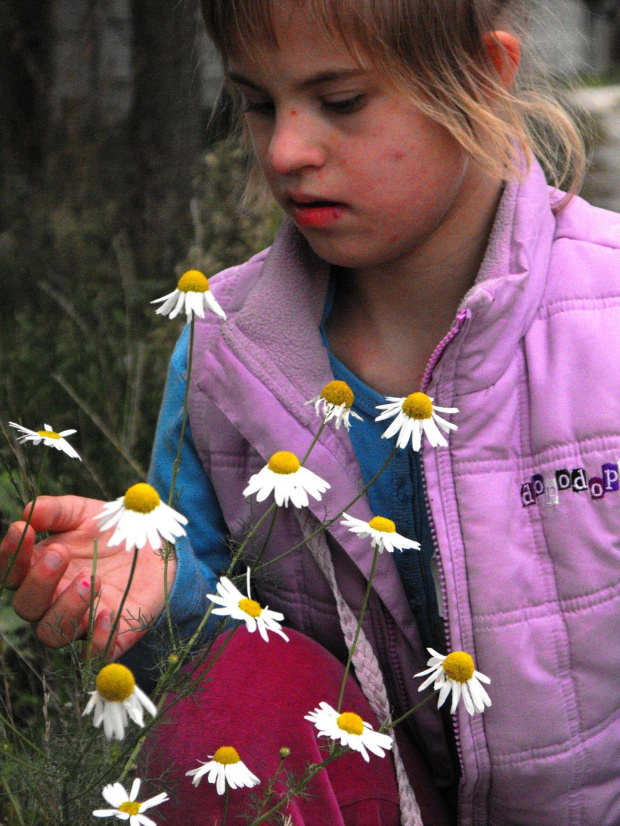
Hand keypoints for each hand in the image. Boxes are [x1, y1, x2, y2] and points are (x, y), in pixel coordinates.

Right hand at [0, 496, 175, 658]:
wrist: (156, 545)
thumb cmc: (111, 530)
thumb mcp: (84, 513)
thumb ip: (56, 511)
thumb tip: (29, 512)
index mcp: (40, 570)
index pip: (10, 573)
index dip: (10, 555)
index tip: (21, 529)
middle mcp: (54, 600)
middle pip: (27, 607)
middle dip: (38, 581)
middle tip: (60, 553)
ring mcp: (81, 621)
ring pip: (52, 633)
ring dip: (65, 608)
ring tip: (89, 579)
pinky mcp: (112, 636)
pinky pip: (93, 656)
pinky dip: (96, 641)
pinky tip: (106, 612)